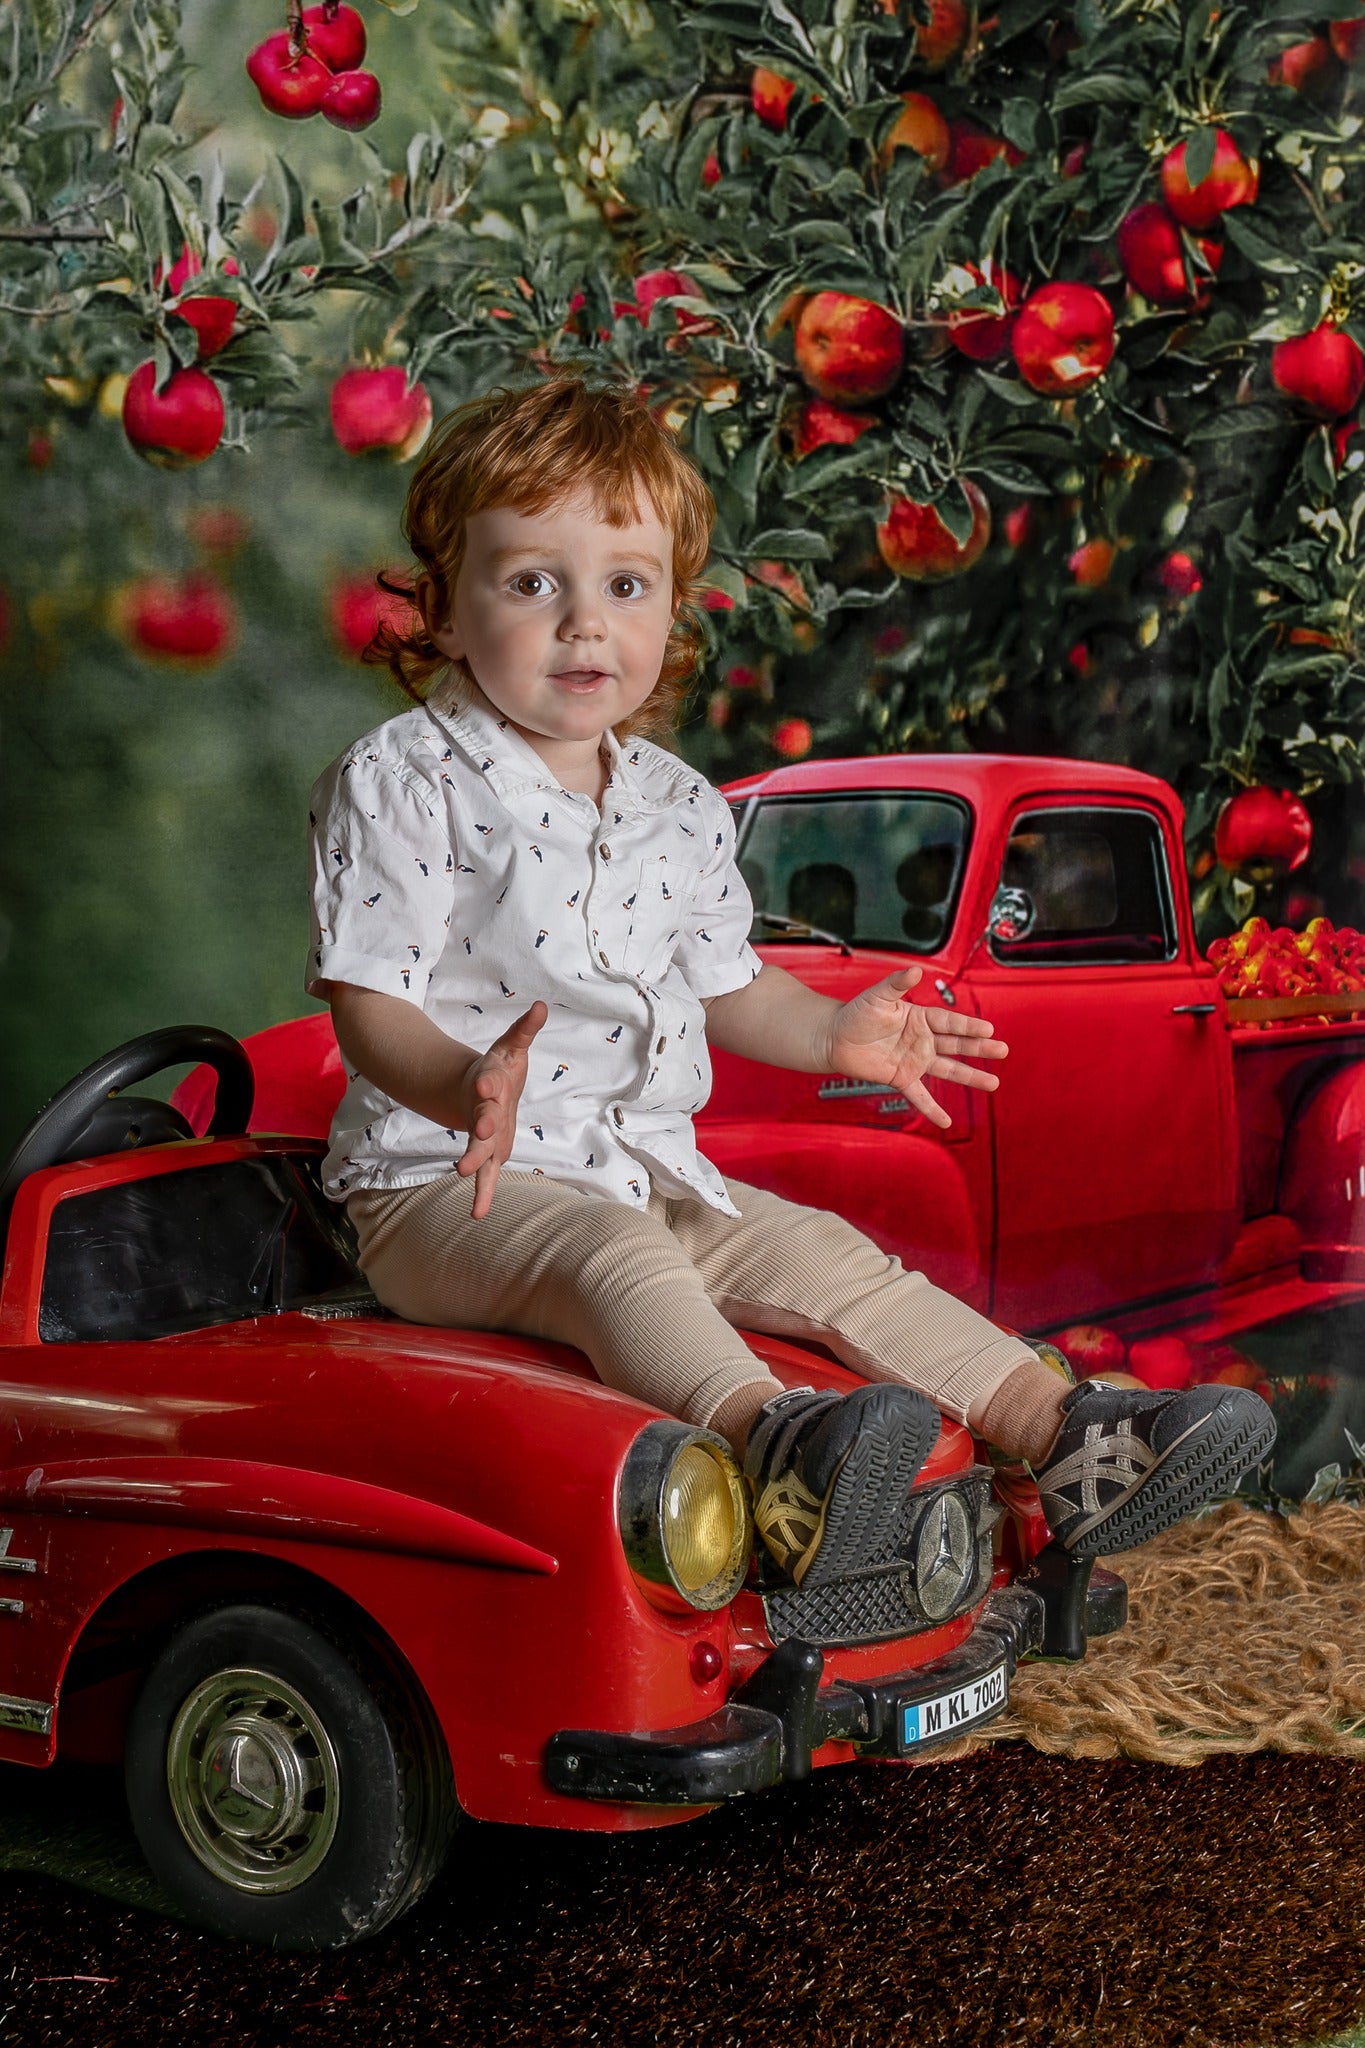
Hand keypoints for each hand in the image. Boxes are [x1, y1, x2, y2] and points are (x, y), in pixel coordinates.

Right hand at [455, 1002, 547, 1217]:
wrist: (475, 1092)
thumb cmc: (499, 1070)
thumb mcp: (511, 1047)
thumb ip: (525, 1029)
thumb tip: (541, 1005)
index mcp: (490, 1083)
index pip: (490, 1081)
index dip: (489, 1081)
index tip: (486, 1080)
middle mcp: (484, 1110)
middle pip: (482, 1119)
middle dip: (481, 1125)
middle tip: (480, 1130)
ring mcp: (484, 1134)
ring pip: (480, 1149)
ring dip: (475, 1160)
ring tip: (464, 1173)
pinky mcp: (489, 1152)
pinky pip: (486, 1175)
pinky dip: (482, 1194)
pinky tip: (478, 1214)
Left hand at [821, 967, 1006, 1129]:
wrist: (834, 1038)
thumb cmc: (855, 1014)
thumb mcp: (877, 996)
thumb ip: (897, 984)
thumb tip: (916, 970)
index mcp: (920, 1018)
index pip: (950, 1022)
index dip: (969, 1026)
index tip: (989, 1029)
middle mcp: (922, 1040)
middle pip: (956, 1045)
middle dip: (979, 1048)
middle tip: (1002, 1050)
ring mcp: (914, 1060)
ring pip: (948, 1070)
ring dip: (970, 1077)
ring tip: (993, 1083)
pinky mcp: (901, 1078)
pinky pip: (920, 1096)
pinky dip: (932, 1109)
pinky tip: (946, 1121)